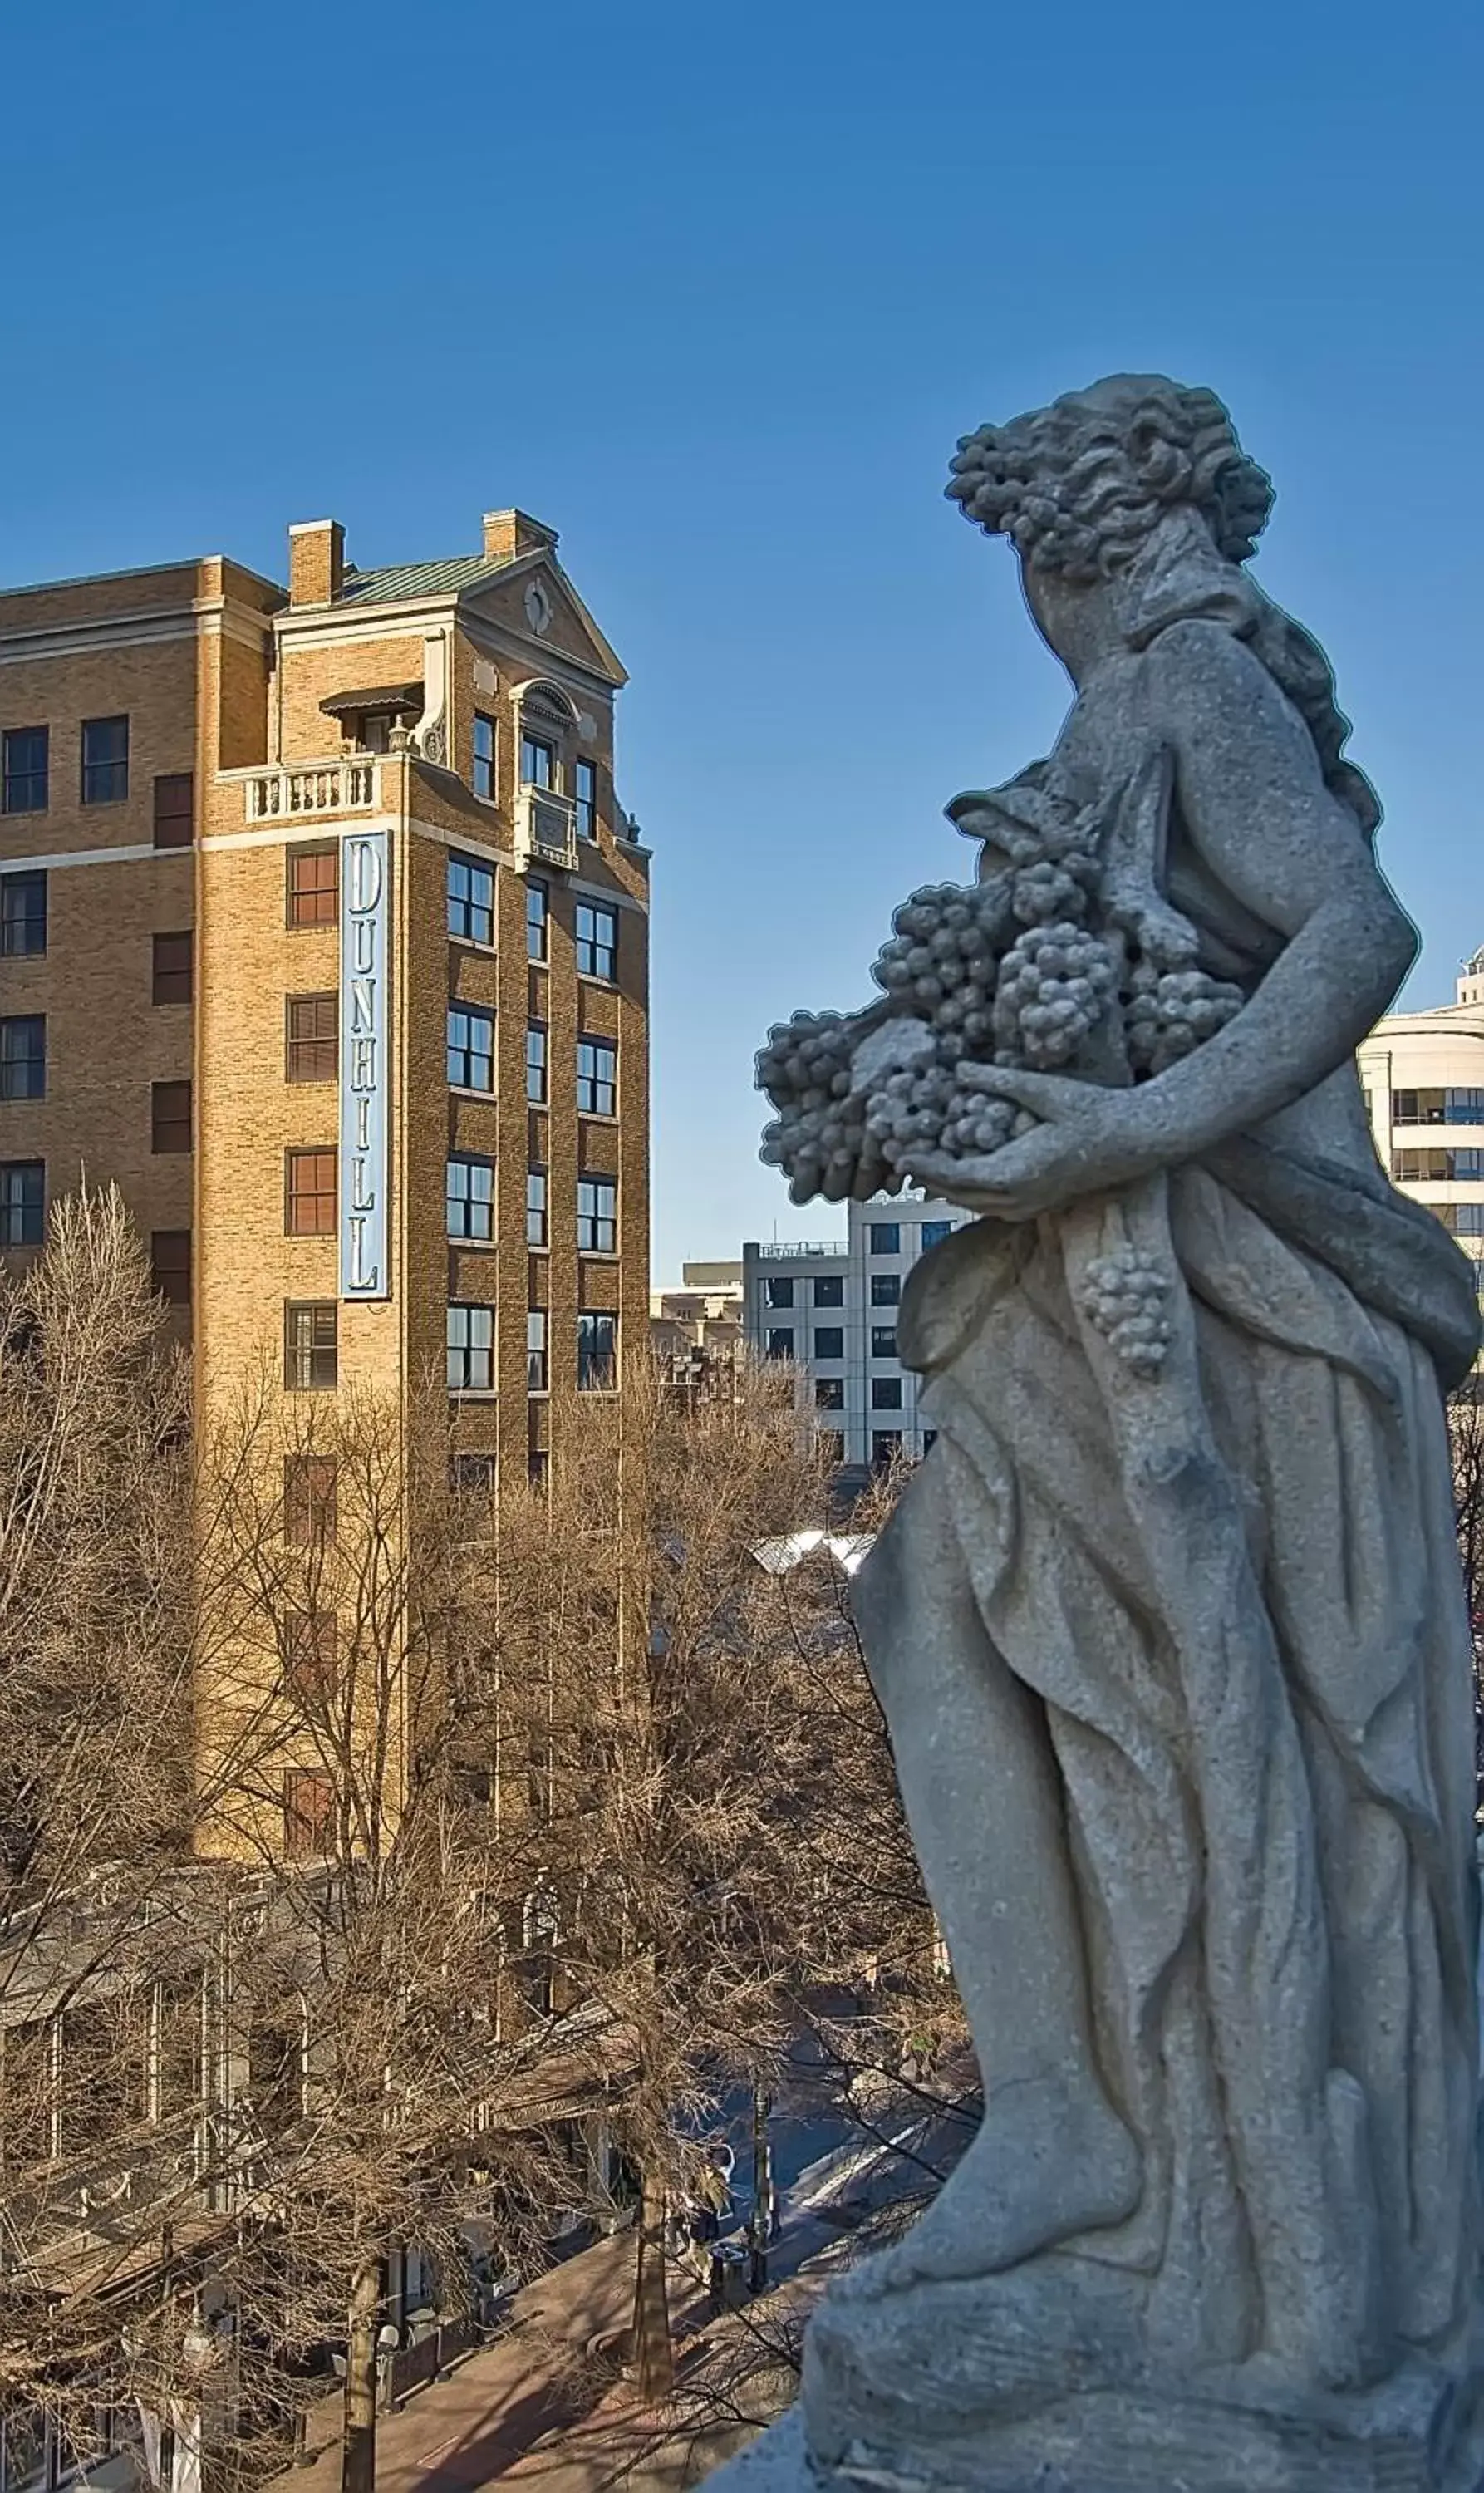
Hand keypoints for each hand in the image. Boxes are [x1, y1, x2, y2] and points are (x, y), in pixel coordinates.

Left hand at [910, 1068, 1156, 1221]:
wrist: (1137, 1140)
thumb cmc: (1094, 1112)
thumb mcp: (1045, 1090)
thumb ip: (999, 1081)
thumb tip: (958, 1069)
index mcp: (1016, 1174)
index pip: (956, 1178)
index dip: (926, 1167)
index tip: (902, 1155)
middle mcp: (1019, 1198)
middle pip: (959, 1196)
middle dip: (930, 1179)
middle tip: (903, 1158)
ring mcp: (1030, 1205)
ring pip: (975, 1204)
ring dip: (949, 1188)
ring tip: (924, 1167)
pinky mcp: (1040, 1204)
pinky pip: (993, 1204)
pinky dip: (971, 1192)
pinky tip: (962, 1176)